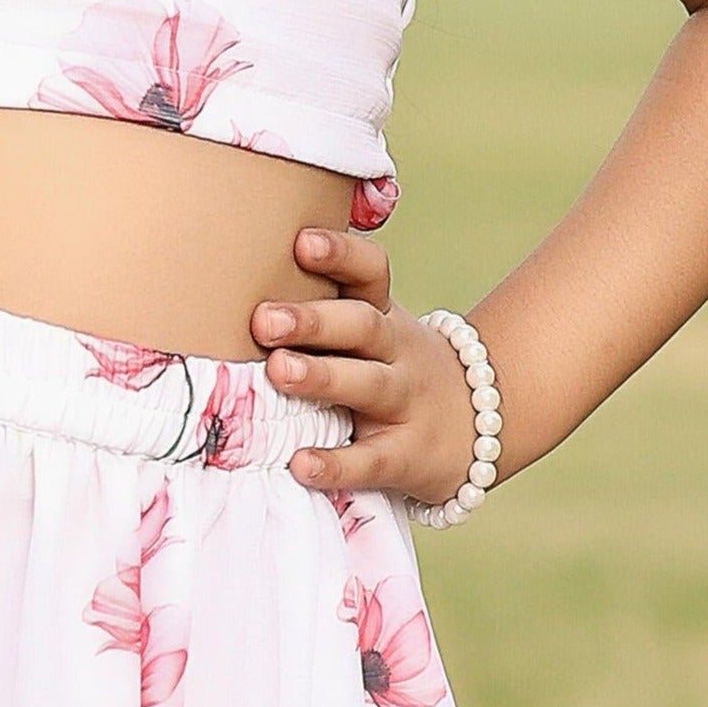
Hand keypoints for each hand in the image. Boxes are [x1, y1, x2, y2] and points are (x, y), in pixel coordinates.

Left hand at [253, 225, 482, 504]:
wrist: (476, 426)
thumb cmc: (393, 370)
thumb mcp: (373, 332)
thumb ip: (321, 315)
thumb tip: (230, 291)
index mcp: (382, 316)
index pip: (370, 274)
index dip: (341, 256)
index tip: (302, 242)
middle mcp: (397, 352)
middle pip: (362, 326)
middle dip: (314, 320)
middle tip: (264, 320)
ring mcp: (406, 404)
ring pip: (368, 383)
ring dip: (322, 376)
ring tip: (279, 371)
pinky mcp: (407, 456)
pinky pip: (371, 460)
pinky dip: (337, 463)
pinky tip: (301, 464)